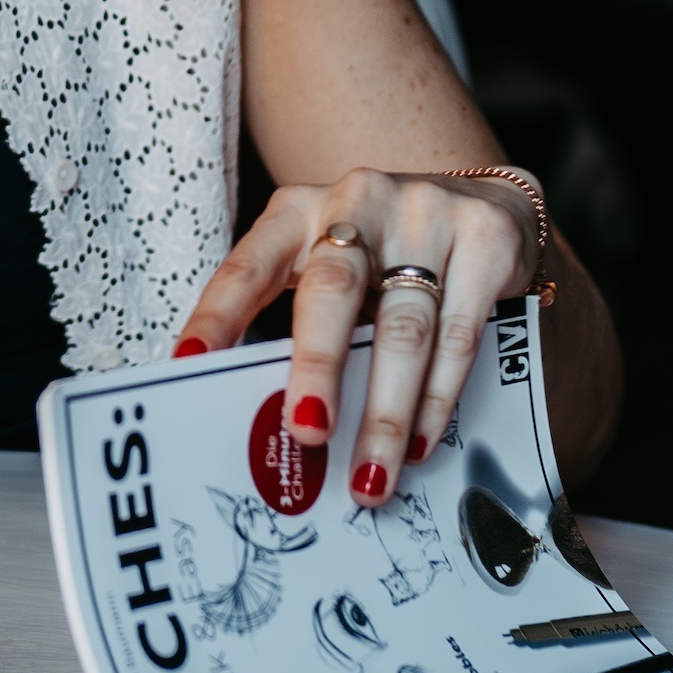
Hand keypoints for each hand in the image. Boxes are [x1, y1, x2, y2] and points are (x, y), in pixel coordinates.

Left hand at [177, 169, 539, 506]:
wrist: (482, 199)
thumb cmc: (384, 252)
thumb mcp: (332, 268)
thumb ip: (302, 323)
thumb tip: (269, 420)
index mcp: (298, 211)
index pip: (247, 265)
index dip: (216, 314)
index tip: (187, 363)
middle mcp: (357, 200)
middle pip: (331, 289)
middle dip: (317, 366)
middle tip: (306, 431)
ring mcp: (426, 214)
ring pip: (403, 327)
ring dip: (385, 411)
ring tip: (369, 473)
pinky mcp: (485, 239)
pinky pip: (459, 334)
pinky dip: (436, 397)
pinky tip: (420, 441)